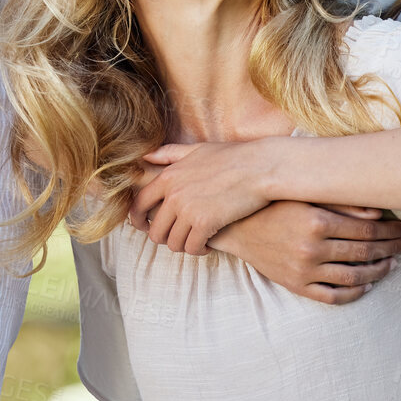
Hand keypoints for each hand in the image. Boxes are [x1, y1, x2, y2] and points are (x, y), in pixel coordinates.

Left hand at [129, 140, 275, 254]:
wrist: (261, 167)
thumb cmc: (233, 157)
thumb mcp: (197, 149)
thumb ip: (170, 154)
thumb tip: (146, 156)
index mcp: (168, 177)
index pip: (139, 205)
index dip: (138, 220)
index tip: (145, 228)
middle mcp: (173, 195)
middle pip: (155, 231)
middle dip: (165, 239)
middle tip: (177, 239)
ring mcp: (187, 210)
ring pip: (173, 243)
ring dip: (183, 246)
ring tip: (194, 242)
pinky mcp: (205, 223)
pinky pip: (192, 247)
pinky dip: (198, 250)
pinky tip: (207, 246)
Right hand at [204, 201, 400, 304]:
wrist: (237, 227)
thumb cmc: (273, 205)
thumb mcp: (304, 196)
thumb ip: (341, 202)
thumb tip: (378, 210)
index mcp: (316, 222)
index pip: (366, 229)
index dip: (388, 229)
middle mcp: (311, 249)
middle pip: (364, 252)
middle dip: (390, 247)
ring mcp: (303, 271)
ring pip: (353, 276)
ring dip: (379, 270)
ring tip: (392, 262)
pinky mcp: (296, 286)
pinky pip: (333, 296)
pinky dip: (354, 292)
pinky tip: (368, 283)